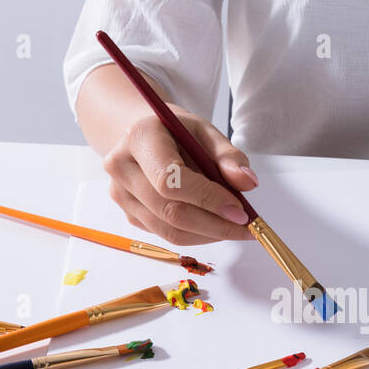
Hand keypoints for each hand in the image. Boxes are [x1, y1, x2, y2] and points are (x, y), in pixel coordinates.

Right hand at [104, 106, 256, 244]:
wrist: (146, 138)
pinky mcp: (129, 215)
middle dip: (215, 225)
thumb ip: (228, 157)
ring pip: (170, 231)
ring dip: (209, 235)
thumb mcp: (205, 132)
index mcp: (139, 138)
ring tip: (236, 228)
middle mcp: (122, 168)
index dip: (207, 199)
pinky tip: (215, 224)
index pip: (170, 180)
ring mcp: (121, 195)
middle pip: (170, 211)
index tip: (240, 211)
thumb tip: (247, 183)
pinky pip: (167, 235)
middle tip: (247, 227)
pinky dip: (197, 235)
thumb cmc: (177, 133)